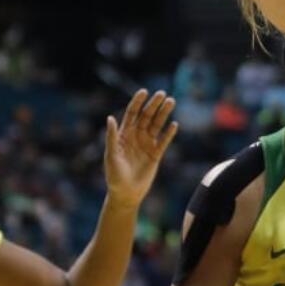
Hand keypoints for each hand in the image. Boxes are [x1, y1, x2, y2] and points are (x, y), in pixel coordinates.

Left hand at [104, 89, 177, 207]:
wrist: (126, 193)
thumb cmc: (114, 175)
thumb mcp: (111, 155)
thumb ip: (111, 137)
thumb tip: (110, 117)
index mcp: (124, 134)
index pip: (132, 114)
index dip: (138, 102)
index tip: (144, 92)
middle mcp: (136, 136)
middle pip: (146, 116)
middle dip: (154, 104)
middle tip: (162, 94)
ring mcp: (147, 144)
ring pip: (157, 125)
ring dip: (163, 113)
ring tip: (171, 102)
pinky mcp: (156, 154)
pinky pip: (164, 141)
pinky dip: (169, 133)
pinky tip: (174, 124)